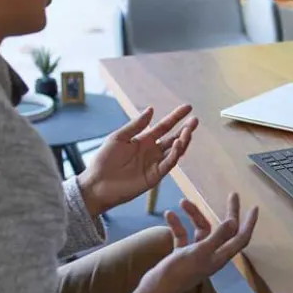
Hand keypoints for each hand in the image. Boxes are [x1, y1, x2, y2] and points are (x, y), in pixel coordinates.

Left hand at [77, 104, 197, 215]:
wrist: (97, 184)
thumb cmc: (104, 160)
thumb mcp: (119, 138)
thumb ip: (136, 125)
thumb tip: (151, 109)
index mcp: (144, 140)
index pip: (164, 127)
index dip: (176, 117)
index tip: (188, 107)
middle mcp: (152, 151)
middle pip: (174, 138)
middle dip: (186, 129)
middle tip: (195, 120)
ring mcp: (155, 164)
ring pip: (175, 151)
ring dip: (183, 141)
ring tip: (189, 131)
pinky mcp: (155, 176)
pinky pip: (168, 164)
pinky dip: (175, 154)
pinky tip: (179, 144)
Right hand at [127, 194, 258, 292]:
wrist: (154, 290)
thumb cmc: (178, 273)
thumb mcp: (199, 252)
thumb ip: (217, 237)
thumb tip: (233, 222)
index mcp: (219, 256)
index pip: (240, 238)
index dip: (249, 224)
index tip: (255, 207)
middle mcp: (211, 255)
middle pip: (224, 230)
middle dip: (228, 213)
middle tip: (233, 195)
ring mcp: (196, 255)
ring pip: (201, 230)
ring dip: (194, 215)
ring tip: (183, 202)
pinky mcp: (181, 255)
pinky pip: (183, 235)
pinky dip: (177, 225)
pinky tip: (169, 214)